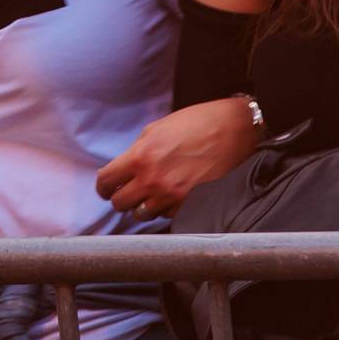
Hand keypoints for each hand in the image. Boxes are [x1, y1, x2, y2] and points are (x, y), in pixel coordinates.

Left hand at [95, 97, 260, 219]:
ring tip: (151, 193)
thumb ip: (137, 150)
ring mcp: (172, 196)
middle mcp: (153, 180)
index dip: (103, 186)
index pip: (106, 181)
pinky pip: (165, 216)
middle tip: (127, 190)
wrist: (234, 129)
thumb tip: (124, 168)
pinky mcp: (189, 205)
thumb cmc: (197, 123)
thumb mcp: (158, 128)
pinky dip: (164, 208)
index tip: (106, 187)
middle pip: (119, 203)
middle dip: (120, 196)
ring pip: (141, 214)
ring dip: (142, 205)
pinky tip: (171, 194)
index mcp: (141, 157)